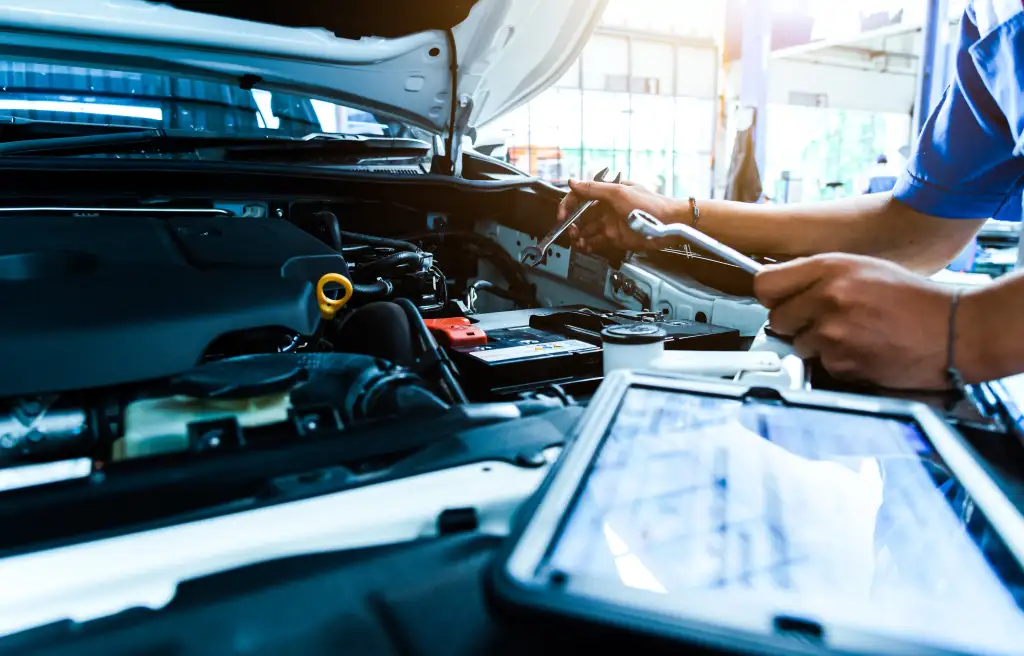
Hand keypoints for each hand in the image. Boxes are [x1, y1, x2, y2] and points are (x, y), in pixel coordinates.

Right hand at [556, 179, 674, 252]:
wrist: (669, 224)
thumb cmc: (650, 205)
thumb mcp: (619, 193)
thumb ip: (594, 189)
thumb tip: (573, 182)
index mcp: (607, 193)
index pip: (580, 197)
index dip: (568, 205)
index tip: (562, 216)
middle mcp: (607, 208)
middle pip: (581, 216)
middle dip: (572, 224)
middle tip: (570, 232)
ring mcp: (611, 224)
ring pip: (588, 230)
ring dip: (579, 236)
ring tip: (577, 241)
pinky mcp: (616, 238)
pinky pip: (597, 242)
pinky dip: (588, 245)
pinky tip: (584, 247)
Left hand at [753, 254, 955, 389]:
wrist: (954, 330)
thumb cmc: (913, 300)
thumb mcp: (863, 268)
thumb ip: (820, 277)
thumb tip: (785, 290)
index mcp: (829, 268)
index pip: (765, 284)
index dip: (773, 296)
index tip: (780, 301)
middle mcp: (826, 297)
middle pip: (776, 319)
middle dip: (795, 324)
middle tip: (824, 322)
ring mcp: (832, 332)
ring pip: (797, 345)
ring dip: (817, 345)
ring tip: (853, 335)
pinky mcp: (842, 362)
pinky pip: (821, 365)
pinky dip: (837, 363)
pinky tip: (863, 350)